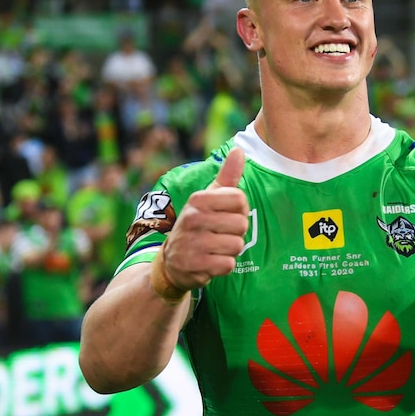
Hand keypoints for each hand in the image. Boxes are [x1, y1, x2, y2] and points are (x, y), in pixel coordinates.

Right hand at [155, 148, 249, 297]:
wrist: (173, 261)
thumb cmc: (198, 225)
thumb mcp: (208, 199)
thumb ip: (227, 176)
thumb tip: (239, 149)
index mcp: (198, 199)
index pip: (240, 199)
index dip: (240, 210)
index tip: (226, 215)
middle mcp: (192, 218)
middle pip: (242, 224)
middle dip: (236, 233)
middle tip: (220, 234)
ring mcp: (193, 242)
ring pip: (237, 245)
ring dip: (231, 250)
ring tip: (215, 248)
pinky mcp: (195, 265)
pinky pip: (228, 264)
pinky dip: (223, 266)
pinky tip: (210, 261)